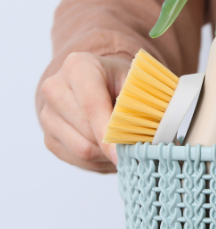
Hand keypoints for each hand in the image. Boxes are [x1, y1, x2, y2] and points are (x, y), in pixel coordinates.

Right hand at [37, 51, 131, 172]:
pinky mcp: (48, 136)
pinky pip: (75, 159)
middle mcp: (55, 89)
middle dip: (114, 146)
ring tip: (126, 150)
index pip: (92, 105)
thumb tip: (154, 136)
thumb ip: (142, 104)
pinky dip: (98, 161)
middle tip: (137, 151)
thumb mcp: (137, 82)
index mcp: (78, 67)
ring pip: (81, 149)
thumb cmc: (121, 81)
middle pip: (86, 132)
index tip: (124, 155)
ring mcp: (48, 114)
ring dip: (108, 156)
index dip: (109, 134)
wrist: (98, 80)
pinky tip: (111, 152)